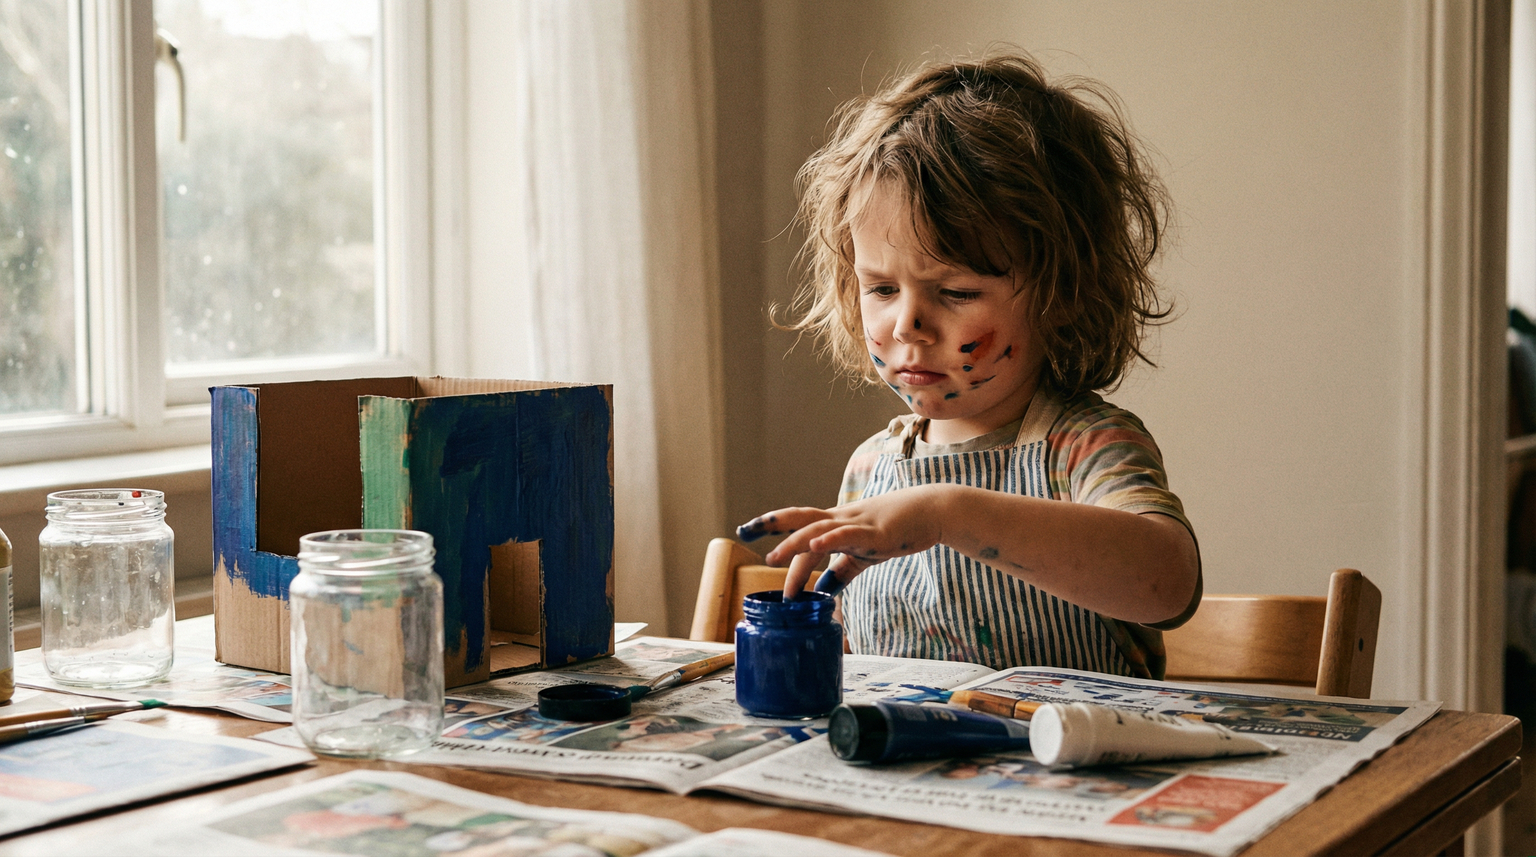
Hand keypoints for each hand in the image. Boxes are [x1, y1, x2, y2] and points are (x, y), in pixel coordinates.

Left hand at [736, 486, 947, 597]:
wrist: (932, 511)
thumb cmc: (898, 530)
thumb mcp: (865, 554)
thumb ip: (842, 572)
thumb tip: (823, 592)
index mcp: (835, 523)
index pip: (798, 524)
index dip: (773, 527)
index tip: (745, 531)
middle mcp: (841, 519)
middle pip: (800, 516)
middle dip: (771, 523)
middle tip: (743, 531)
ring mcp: (858, 523)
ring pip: (819, 528)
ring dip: (794, 543)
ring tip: (773, 558)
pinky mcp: (876, 533)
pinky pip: (849, 535)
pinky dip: (831, 539)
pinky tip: (815, 544)